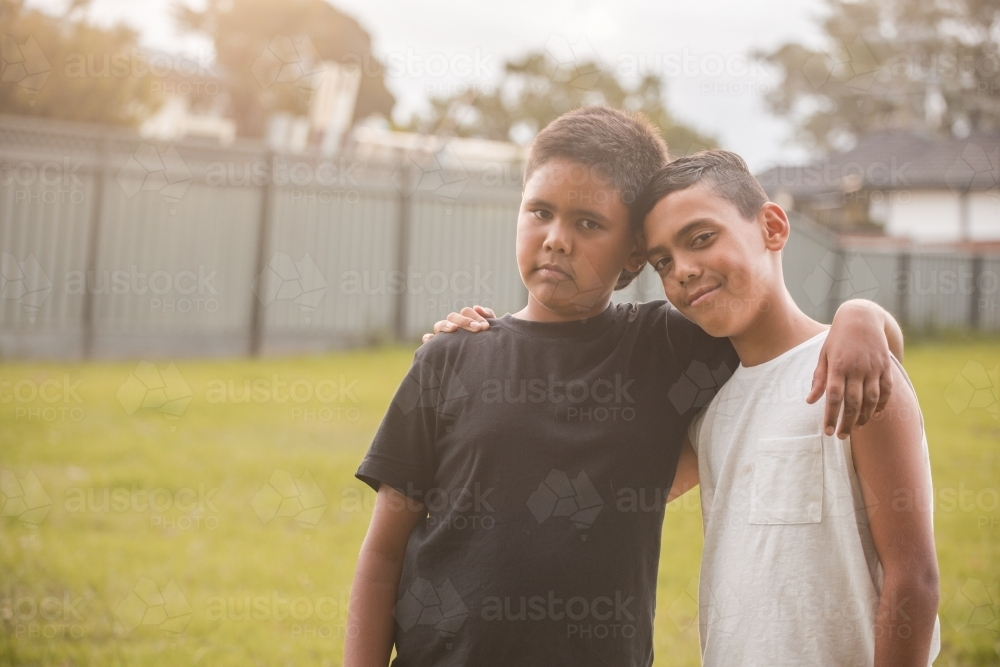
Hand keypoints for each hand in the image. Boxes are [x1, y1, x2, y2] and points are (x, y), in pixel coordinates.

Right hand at [421, 305, 495, 343]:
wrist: (485, 364)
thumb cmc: (487, 346)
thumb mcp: (490, 333)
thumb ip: (488, 318)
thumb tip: (477, 307)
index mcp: (465, 321)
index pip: (466, 312)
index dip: (476, 316)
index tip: (485, 327)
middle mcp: (453, 326)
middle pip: (453, 316)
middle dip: (465, 321)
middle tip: (478, 329)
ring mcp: (443, 335)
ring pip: (439, 325)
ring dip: (446, 325)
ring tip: (454, 329)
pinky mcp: (436, 346)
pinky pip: (428, 340)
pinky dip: (428, 338)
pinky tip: (430, 339)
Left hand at [807, 302, 893, 438]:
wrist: (862, 318)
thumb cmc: (837, 339)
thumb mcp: (823, 355)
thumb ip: (819, 379)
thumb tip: (810, 401)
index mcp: (838, 366)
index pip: (833, 397)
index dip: (830, 416)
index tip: (826, 431)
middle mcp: (856, 368)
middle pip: (853, 402)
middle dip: (847, 422)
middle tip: (841, 436)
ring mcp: (873, 368)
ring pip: (871, 399)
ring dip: (864, 417)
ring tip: (856, 428)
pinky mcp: (885, 366)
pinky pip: (886, 390)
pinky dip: (882, 405)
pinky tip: (874, 415)